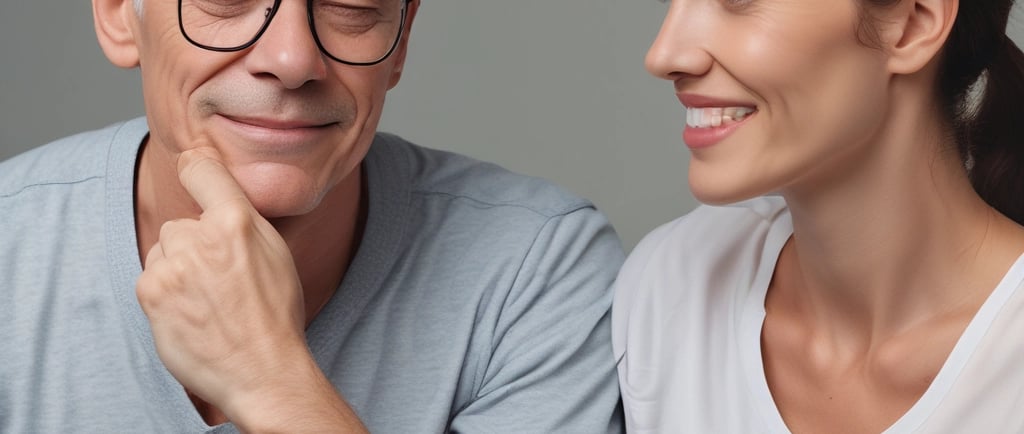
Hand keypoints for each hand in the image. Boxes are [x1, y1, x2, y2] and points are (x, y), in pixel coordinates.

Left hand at [137, 146, 307, 420]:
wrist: (261, 370)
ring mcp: (173, 265)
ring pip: (163, 252)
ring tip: (207, 300)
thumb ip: (245, 219)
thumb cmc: (275, 316)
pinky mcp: (151, 292)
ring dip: (177, 269)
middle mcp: (201, 237)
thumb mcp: (277, 254)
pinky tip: (191, 313)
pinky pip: (151, 278)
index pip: (202, 169)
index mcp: (238, 221)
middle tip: (220, 278)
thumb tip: (218, 190)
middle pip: (180, 224)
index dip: (194, 165)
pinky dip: (165, 294)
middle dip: (193, 245)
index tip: (190, 163)